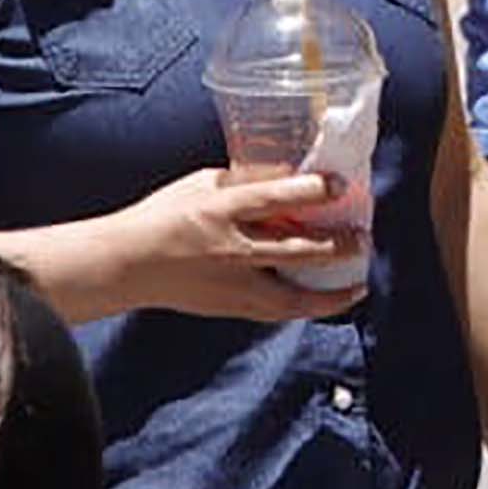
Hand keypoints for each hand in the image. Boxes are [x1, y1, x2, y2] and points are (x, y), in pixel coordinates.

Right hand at [109, 169, 372, 323]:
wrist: (125, 265)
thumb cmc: (161, 216)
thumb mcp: (200, 185)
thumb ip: (242, 183)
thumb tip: (284, 177)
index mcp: (220, 210)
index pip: (274, 198)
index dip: (312, 190)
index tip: (341, 184)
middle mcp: (229, 249)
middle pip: (295, 251)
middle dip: (336, 247)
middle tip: (362, 239)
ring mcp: (229, 284)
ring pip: (290, 296)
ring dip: (329, 293)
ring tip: (358, 284)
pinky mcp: (228, 307)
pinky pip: (274, 311)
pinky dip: (303, 307)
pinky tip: (325, 302)